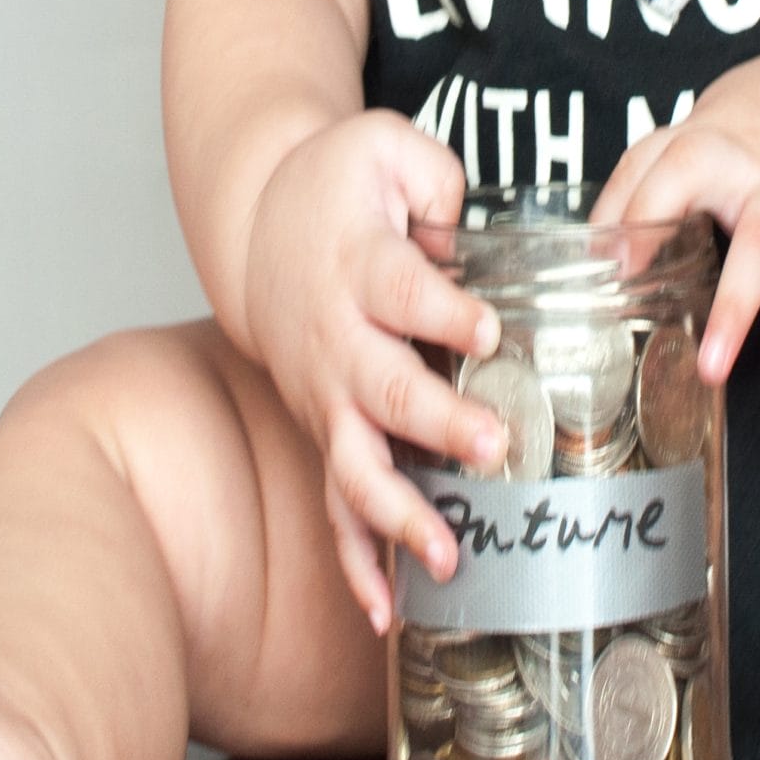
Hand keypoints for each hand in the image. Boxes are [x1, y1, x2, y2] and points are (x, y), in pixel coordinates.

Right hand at [243, 111, 508, 630]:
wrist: (263, 227)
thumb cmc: (340, 187)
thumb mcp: (385, 146)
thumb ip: (438, 179)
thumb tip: (466, 226)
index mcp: (357, 265)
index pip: (404, 290)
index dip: (445, 309)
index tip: (489, 326)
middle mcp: (337, 340)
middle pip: (385, 387)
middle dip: (439, 422)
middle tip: (495, 448)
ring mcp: (326, 395)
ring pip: (354, 463)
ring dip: (399, 514)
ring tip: (447, 554)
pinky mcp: (326, 430)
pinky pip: (335, 504)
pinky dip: (355, 562)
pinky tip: (385, 612)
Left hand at [592, 47, 759, 412]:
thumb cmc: (753, 135)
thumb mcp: (694, 139)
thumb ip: (641, 185)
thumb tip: (589, 252)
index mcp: (698, 145)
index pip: (643, 169)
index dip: (616, 212)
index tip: (596, 262)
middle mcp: (741, 170)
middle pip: (689, 184)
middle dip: (652, 230)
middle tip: (625, 290)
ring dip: (733, 307)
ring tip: (712, 369)